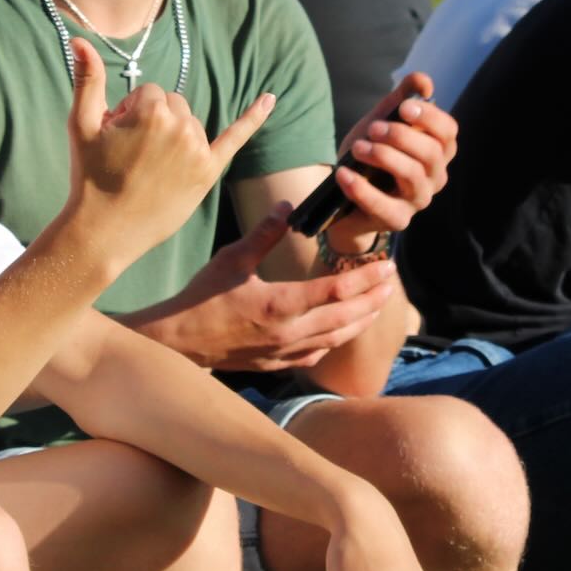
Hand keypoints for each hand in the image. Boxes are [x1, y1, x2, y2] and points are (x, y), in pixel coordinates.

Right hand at [61, 39, 272, 276]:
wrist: (104, 230)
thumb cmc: (89, 176)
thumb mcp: (82, 124)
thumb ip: (87, 78)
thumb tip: (79, 38)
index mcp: (153, 111)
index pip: (148, 93)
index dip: (128, 113)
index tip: (117, 139)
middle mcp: (182, 127)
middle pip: (172, 104)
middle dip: (153, 120)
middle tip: (130, 154)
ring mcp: (198, 151)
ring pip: (189, 123)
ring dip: (173, 134)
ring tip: (149, 166)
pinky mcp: (208, 173)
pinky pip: (235, 138)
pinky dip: (254, 118)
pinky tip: (270, 98)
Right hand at [143, 203, 399, 370]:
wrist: (178, 342)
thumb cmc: (201, 297)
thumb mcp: (232, 258)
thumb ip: (264, 234)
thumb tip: (288, 206)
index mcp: (279, 305)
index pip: (336, 291)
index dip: (366, 278)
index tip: (386, 264)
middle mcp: (288, 334)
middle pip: (346, 317)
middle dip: (373, 299)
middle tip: (392, 281)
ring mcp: (284, 353)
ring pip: (336, 338)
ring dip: (361, 320)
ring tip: (378, 303)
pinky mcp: (276, 364)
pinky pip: (318, 353)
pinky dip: (336, 338)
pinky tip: (342, 328)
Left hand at [328, 73, 457, 249]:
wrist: (345, 196)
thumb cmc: (370, 157)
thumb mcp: (382, 123)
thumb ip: (401, 99)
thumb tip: (425, 82)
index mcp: (437, 151)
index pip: (448, 131)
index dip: (429, 117)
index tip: (403, 107)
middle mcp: (435, 177)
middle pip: (431, 152)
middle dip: (401, 135)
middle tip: (372, 128)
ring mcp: (418, 200)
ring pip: (412, 174)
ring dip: (383, 156)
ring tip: (358, 148)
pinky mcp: (397, 220)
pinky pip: (383, 204)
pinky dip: (361, 188)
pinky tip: (344, 173)